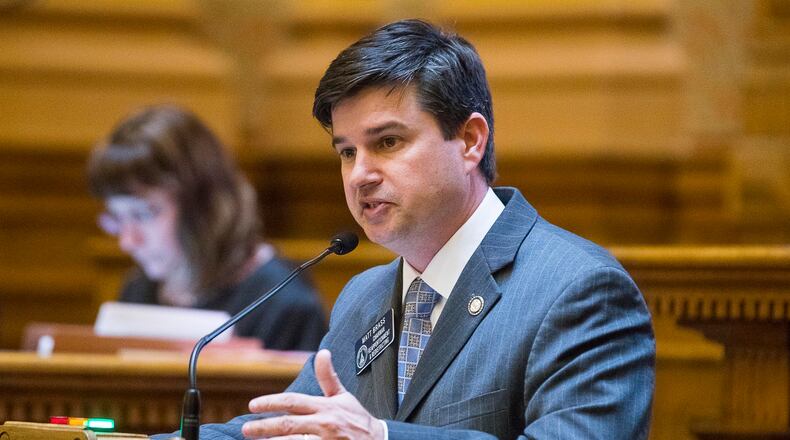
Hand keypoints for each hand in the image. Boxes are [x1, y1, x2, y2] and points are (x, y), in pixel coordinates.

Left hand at [242, 349, 385, 439]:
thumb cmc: (357, 419)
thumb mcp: (343, 396)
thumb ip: (328, 377)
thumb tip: (322, 353)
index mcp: (325, 406)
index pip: (293, 401)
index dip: (271, 402)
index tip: (253, 405)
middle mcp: (323, 424)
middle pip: (288, 424)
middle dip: (264, 427)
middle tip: (246, 429)